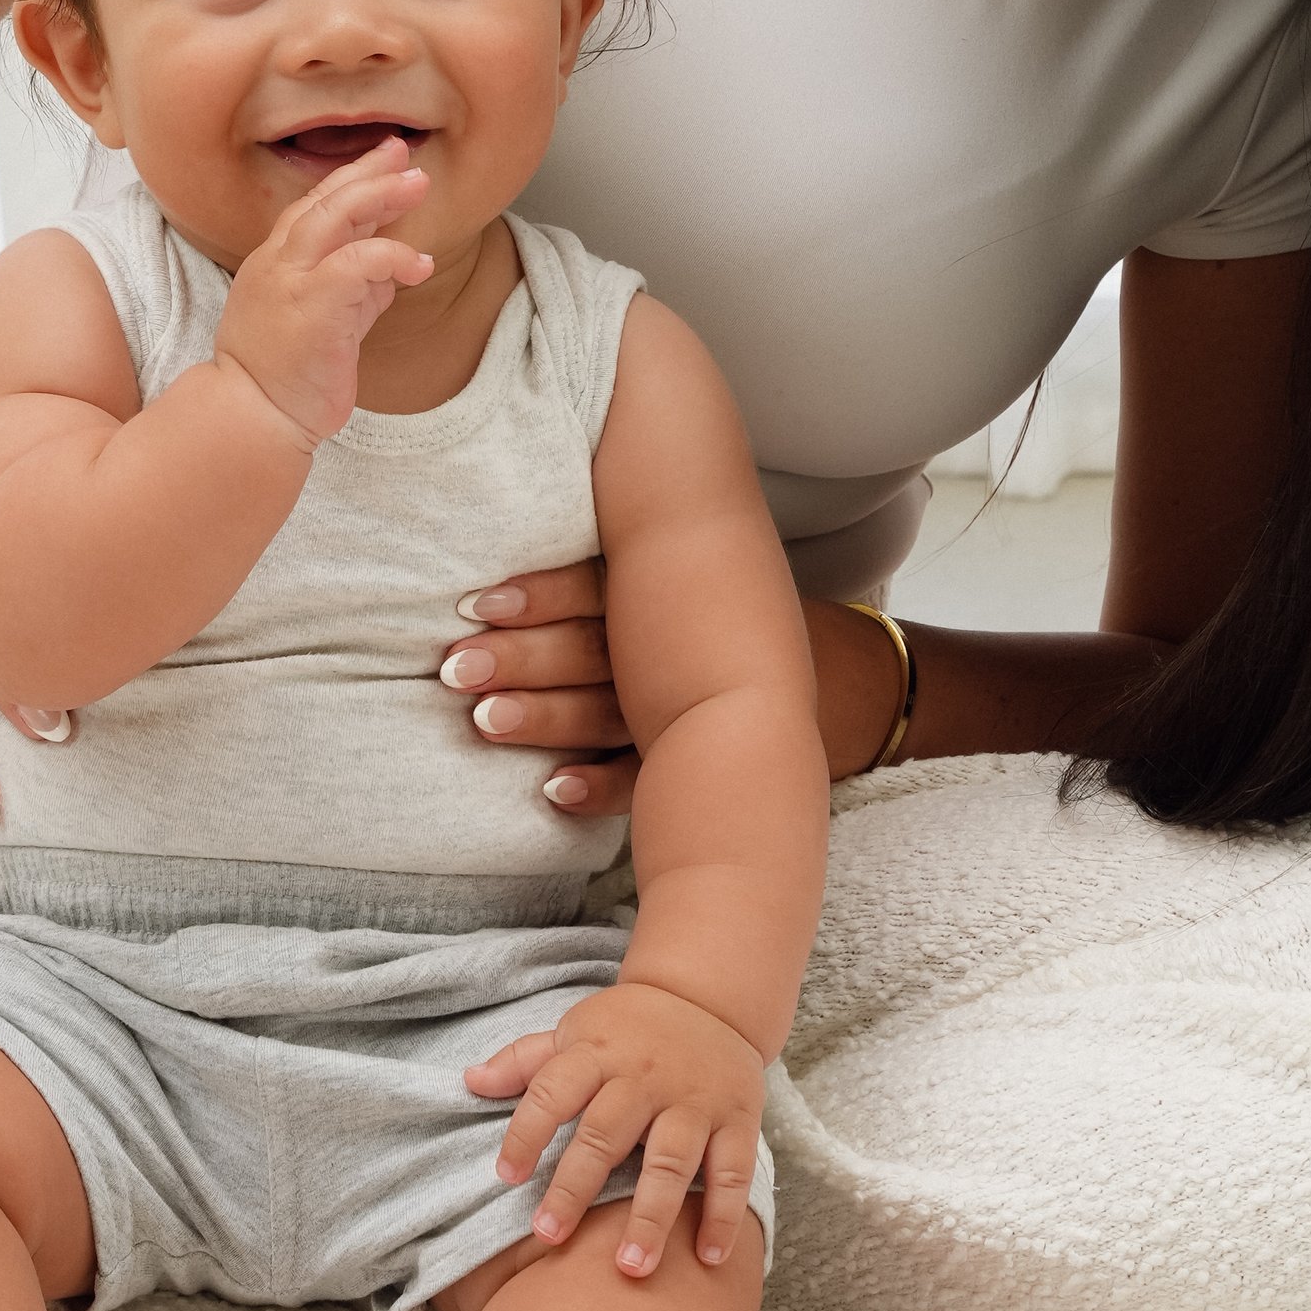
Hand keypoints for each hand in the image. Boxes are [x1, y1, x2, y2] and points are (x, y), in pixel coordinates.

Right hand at [213, 139, 433, 444]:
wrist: (252, 420)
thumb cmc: (285, 379)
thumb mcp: (322, 323)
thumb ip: (351, 292)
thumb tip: (388, 270)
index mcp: (275, 265)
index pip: (312, 209)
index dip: (348, 181)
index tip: (384, 161)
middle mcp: (277, 264)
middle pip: (323, 200)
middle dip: (367, 172)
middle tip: (404, 155)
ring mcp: (291, 281)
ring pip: (335, 216)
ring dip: (380, 196)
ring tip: (418, 186)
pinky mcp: (313, 305)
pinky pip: (358, 262)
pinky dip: (393, 255)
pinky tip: (420, 264)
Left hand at [441, 575, 904, 806]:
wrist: (858, 686)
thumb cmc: (744, 622)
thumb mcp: (697, 572)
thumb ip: (622, 554)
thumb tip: (518, 518)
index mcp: (674, 595)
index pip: (604, 587)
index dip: (540, 592)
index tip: (474, 600)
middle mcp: (684, 648)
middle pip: (598, 648)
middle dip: (524, 654)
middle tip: (451, 662)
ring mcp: (701, 709)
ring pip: (615, 712)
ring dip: (546, 717)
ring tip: (480, 719)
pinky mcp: (714, 765)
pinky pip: (653, 779)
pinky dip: (603, 787)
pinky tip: (553, 792)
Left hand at [466, 979, 768, 1276]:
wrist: (709, 996)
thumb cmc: (628, 1028)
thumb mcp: (575, 1031)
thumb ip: (525, 1061)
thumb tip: (470, 1081)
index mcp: (598, 1054)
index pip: (552, 1092)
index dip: (526, 1133)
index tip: (506, 1177)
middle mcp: (645, 1077)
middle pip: (606, 1134)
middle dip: (576, 1188)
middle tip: (548, 1237)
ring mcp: (694, 1100)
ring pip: (670, 1160)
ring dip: (651, 1216)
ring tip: (630, 1268)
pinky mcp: (737, 1118)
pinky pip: (732, 1171)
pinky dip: (724, 1215)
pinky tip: (709, 1259)